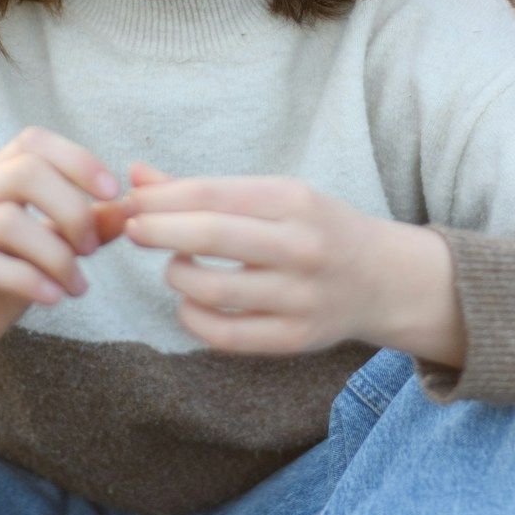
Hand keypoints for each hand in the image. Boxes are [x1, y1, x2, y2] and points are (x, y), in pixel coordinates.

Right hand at [0, 128, 121, 393]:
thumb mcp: (49, 254)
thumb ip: (86, 228)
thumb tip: (129, 206)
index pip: (32, 142)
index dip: (76, 159)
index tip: (113, 192)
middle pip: (24, 172)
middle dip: (72, 208)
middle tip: (93, 249)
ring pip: (6, 220)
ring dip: (56, 255)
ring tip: (77, 286)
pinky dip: (27, 279)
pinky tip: (52, 298)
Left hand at [122, 164, 465, 364]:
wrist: (382, 279)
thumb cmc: (314, 228)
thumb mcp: (273, 196)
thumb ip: (203, 189)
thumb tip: (134, 176)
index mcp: (294, 200)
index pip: (214, 194)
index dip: (163, 198)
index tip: (131, 201)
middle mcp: (301, 246)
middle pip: (212, 236)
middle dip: (160, 230)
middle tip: (132, 228)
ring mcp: (300, 296)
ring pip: (213, 289)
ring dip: (177, 276)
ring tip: (176, 267)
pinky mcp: (295, 338)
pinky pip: (226, 335)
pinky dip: (192, 318)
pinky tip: (189, 304)